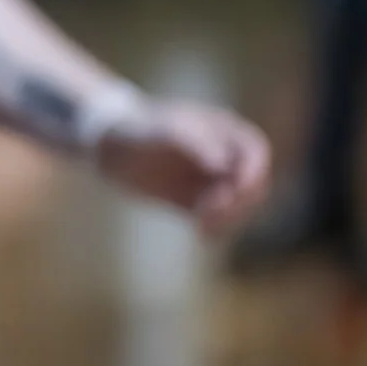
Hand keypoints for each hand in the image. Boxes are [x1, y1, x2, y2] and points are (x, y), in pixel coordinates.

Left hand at [96, 98, 273, 235]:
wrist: (111, 146)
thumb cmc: (138, 130)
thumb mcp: (164, 131)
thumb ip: (194, 144)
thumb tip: (221, 166)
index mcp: (224, 131)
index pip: (255, 151)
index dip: (252, 172)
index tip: (237, 190)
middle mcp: (226, 156)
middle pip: (252, 183)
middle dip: (239, 201)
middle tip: (210, 213)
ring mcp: (213, 180)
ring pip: (239, 205)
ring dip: (230, 218)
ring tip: (204, 228)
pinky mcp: (198, 201)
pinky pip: (218, 218)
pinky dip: (217, 228)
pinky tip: (203, 235)